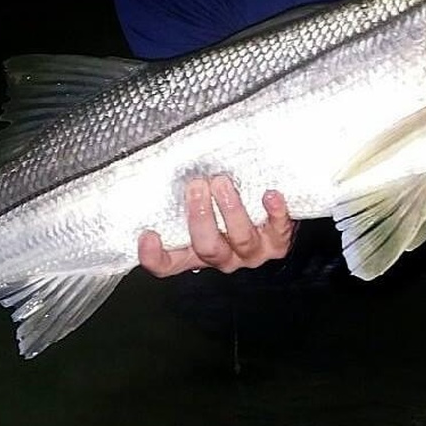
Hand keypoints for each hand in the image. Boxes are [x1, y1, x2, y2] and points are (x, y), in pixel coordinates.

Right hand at [138, 175, 294, 276]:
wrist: (273, 217)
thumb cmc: (230, 205)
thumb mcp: (205, 204)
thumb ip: (187, 195)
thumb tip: (171, 161)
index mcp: (197, 250)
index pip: (169, 263)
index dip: (155, 257)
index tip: (147, 235)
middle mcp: (223, 256)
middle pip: (207, 248)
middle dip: (200, 218)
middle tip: (195, 187)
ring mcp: (251, 252)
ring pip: (241, 240)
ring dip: (231, 210)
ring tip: (222, 183)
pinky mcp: (278, 243)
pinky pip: (278, 230)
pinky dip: (274, 212)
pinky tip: (270, 195)